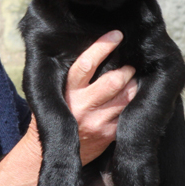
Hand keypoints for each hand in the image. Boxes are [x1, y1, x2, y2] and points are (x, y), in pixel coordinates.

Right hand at [64, 30, 136, 163]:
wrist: (49, 151)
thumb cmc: (58, 112)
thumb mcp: (57, 92)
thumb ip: (74, 77)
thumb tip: (97, 52)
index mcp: (68, 91)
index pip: (86, 64)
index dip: (102, 47)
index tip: (116, 34)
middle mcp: (81, 105)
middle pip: (112, 82)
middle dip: (125, 71)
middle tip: (130, 66)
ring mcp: (96, 122)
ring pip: (124, 98)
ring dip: (133, 87)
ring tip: (133, 81)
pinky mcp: (107, 135)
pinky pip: (127, 116)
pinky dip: (134, 105)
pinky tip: (135, 100)